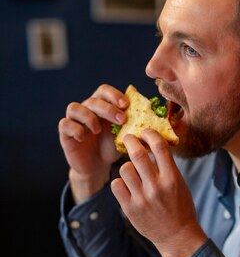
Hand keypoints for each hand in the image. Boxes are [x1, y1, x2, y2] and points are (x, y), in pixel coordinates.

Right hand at [58, 84, 127, 202]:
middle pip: (93, 99)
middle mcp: (86, 109)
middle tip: (122, 119)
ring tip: (98, 130)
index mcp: (102, 106)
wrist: (97, 166)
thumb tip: (158, 119)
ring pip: (74, 107)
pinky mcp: (65, 133)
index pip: (104, 91)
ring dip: (88, 117)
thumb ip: (135, 125)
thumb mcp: (125, 135)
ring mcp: (74, 120)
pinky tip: (84, 137)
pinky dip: (75, 128)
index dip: (114, 95)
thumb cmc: (112, 147)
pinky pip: (65, 124)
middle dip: (108, 108)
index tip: (126, 105)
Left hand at [110, 130, 206, 256]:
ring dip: (127, 166)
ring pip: (124, 169)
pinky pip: (116, 185)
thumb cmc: (180, 207)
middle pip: (138, 154)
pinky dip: (120, 182)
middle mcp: (156, 187)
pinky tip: (126, 185)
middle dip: (131, 141)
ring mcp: (142, 199)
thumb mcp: (179, 184)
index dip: (150, 134)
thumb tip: (150, 144)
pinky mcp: (130, 209)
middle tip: (128, 138)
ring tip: (132, 170)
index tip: (145, 131)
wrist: (177, 236)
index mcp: (172, 178)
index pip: (159, 147)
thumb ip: (165, 166)